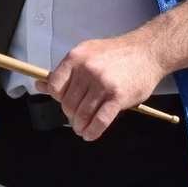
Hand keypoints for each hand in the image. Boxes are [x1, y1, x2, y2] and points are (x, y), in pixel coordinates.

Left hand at [37, 33, 167, 140]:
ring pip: (83, 114)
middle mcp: (87, 70)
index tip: (65, 102)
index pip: (55, 86)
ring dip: (80, 126)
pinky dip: (93, 131)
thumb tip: (39, 85)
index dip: (58, 98)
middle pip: (68, 103)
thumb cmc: (116, 54)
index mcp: (76, 58)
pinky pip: (100, 120)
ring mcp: (103, 84)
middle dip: (70, 115)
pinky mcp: (118, 97)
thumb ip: (65, 72)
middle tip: (76, 118)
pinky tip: (90, 135)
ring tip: (82, 129)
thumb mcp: (86, 54)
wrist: (147, 51)